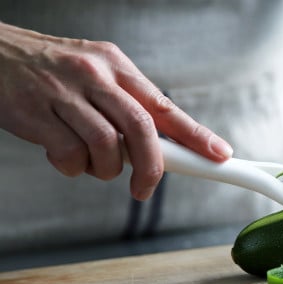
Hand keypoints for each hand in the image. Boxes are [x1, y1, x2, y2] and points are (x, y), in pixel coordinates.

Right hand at [0, 22, 232, 199]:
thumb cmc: (52, 71)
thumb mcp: (97, 74)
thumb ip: (127, 105)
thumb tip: (163, 146)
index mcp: (116, 67)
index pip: (165, 106)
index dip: (196, 135)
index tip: (219, 155)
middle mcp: (94, 76)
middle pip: (142, 128)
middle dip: (151, 167)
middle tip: (145, 188)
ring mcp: (64, 94)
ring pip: (106, 146)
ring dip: (105, 169)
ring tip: (92, 163)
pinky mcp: (35, 114)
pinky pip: (68, 156)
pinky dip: (72, 168)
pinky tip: (63, 156)